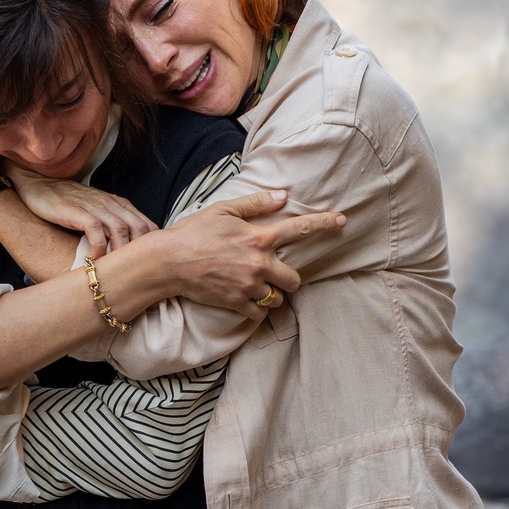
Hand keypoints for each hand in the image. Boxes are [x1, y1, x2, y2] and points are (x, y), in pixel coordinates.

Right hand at [8, 165, 157, 257]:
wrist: (39, 185)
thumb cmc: (70, 202)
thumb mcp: (98, 211)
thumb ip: (114, 224)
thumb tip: (129, 252)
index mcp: (121, 205)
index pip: (148, 226)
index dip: (152, 247)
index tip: (149, 266)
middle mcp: (112, 204)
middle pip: (140, 228)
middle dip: (141, 252)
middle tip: (136, 273)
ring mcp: (95, 207)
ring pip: (121, 229)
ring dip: (121, 252)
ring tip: (118, 270)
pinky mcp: (77, 211)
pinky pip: (96, 231)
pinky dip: (100, 247)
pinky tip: (95, 261)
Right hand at [146, 190, 345, 313]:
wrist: (166, 262)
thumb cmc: (193, 232)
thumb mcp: (223, 210)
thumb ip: (256, 204)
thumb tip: (282, 195)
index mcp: (259, 237)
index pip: (301, 229)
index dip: (325, 223)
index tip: (342, 220)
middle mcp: (259, 263)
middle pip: (294, 278)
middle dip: (288, 277)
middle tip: (274, 273)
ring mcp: (249, 286)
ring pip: (278, 297)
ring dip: (272, 293)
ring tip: (255, 286)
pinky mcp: (237, 303)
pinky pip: (260, 312)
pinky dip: (257, 308)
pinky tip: (246, 299)